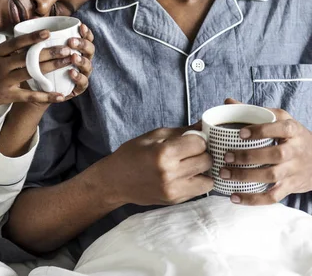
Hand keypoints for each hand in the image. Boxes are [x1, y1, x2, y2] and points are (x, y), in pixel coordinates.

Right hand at [0, 30, 71, 116]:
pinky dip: (46, 95)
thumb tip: (16, 43)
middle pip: (29, 56)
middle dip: (51, 52)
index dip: (34, 37)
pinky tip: (59, 95)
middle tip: (69, 48)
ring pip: (33, 72)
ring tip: (69, 63)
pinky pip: (30, 95)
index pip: (16, 42)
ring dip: (53, 67)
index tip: (49, 32)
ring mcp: (2, 81)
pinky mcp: (5, 96)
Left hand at [40, 23, 94, 99]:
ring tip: (73, 57)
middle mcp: (82, 61)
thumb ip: (42, 38)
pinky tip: (71, 72)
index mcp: (76, 50)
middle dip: (82, 44)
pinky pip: (82, 83)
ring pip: (88, 66)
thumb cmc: (40, 66)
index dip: (86, 32)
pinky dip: (78, 77)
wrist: (35, 90)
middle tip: (71, 41)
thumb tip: (35, 18)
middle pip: (89, 50)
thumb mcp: (40, 50)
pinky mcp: (77, 89)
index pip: (86, 39)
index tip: (81, 26)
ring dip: (81, 60)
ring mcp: (82, 75)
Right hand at [93, 126, 212, 206]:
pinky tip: (184, 176)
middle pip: (207, 160)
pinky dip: (197, 181)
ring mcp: (173, 190)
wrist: (115, 181)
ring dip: (202, 170)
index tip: (189, 139)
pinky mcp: (175, 200)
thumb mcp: (153, 136)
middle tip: (190, 152)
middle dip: (202, 153)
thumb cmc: (132, 154)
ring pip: (209, 179)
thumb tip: (206, 125)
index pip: (199, 143)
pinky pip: (200, 190)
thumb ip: (182, 131)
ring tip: (190, 165)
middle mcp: (170, 173)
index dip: (197, 139)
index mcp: (163, 153)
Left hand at [221, 98, 311, 204]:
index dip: (261, 131)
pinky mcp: (291, 186)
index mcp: (293, 130)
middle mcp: (296, 150)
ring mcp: (294, 170)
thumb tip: (228, 102)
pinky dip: (253, 199)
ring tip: (225, 174)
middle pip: (276, 155)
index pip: (281, 128)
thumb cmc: (291, 137)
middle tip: (226, 156)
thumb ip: (256, 113)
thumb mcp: (280, 120)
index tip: (240, 133)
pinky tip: (235, 197)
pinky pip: (273, 196)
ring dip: (247, 176)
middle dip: (249, 156)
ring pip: (273, 176)